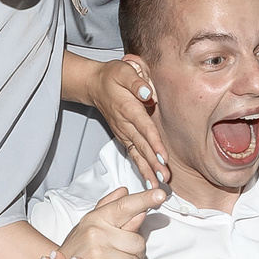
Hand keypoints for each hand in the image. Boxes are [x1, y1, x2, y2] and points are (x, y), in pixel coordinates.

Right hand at [24, 186, 164, 258]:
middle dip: (138, 250)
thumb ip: (110, 208)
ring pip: (137, 258)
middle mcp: (96, 232)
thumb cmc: (78, 248)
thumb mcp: (90, 225)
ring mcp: (97, 252)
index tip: (160, 193)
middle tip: (126, 254)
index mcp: (96, 218)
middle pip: (138, 240)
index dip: (144, 199)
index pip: (124, 206)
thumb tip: (125, 190)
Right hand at [83, 56, 170, 187]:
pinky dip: (141, 168)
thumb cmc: (113, 76)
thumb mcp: (124, 70)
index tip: (163, 158)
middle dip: (153, 164)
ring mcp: (124, 132)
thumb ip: (136, 81)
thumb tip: (147, 93)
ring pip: (138, 154)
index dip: (154, 143)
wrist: (94, 85)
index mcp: (129, 108)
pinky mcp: (124, 137)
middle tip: (164, 178)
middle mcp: (126, 124)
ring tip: (157, 187)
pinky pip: (134, 155)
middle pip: (142, 146)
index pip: (144, 128)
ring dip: (147, 170)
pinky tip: (149, 181)